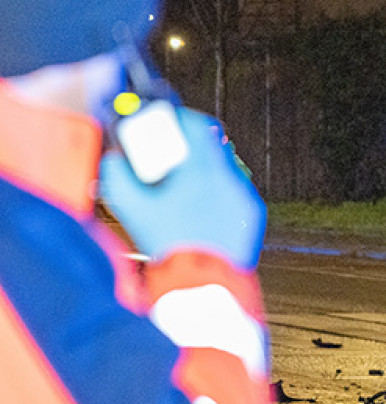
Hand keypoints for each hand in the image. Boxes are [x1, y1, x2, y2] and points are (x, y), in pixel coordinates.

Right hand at [99, 108, 264, 268]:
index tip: (166, 123)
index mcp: (202, 170)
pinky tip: (201, 207)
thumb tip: (113, 159)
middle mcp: (230, 178)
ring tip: (184, 187)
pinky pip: (236, 193)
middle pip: (213, 145)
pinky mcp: (253, 215)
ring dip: (206, 170)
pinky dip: (219, 193)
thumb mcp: (132, 209)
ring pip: (226, 169)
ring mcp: (245, 197)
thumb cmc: (170, 247)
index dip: (179, 119)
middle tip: (170, 156)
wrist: (203, 285)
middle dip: (190, 146)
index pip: (197, 124)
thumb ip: (117, 176)